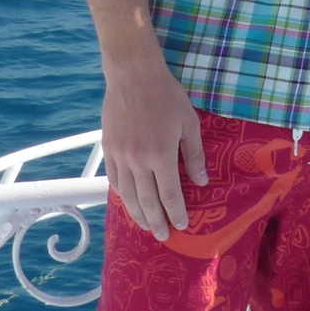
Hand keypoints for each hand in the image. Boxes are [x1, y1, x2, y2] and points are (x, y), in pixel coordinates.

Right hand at [100, 60, 207, 239]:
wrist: (133, 75)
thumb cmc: (166, 96)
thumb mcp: (189, 123)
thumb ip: (194, 155)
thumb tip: (201, 182)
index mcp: (160, 155)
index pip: (169, 195)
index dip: (176, 213)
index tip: (181, 225)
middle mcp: (137, 161)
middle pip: (147, 201)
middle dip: (156, 222)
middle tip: (163, 235)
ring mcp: (120, 156)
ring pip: (127, 195)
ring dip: (137, 214)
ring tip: (146, 226)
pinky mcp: (108, 149)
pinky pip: (114, 179)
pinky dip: (121, 195)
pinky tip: (128, 201)